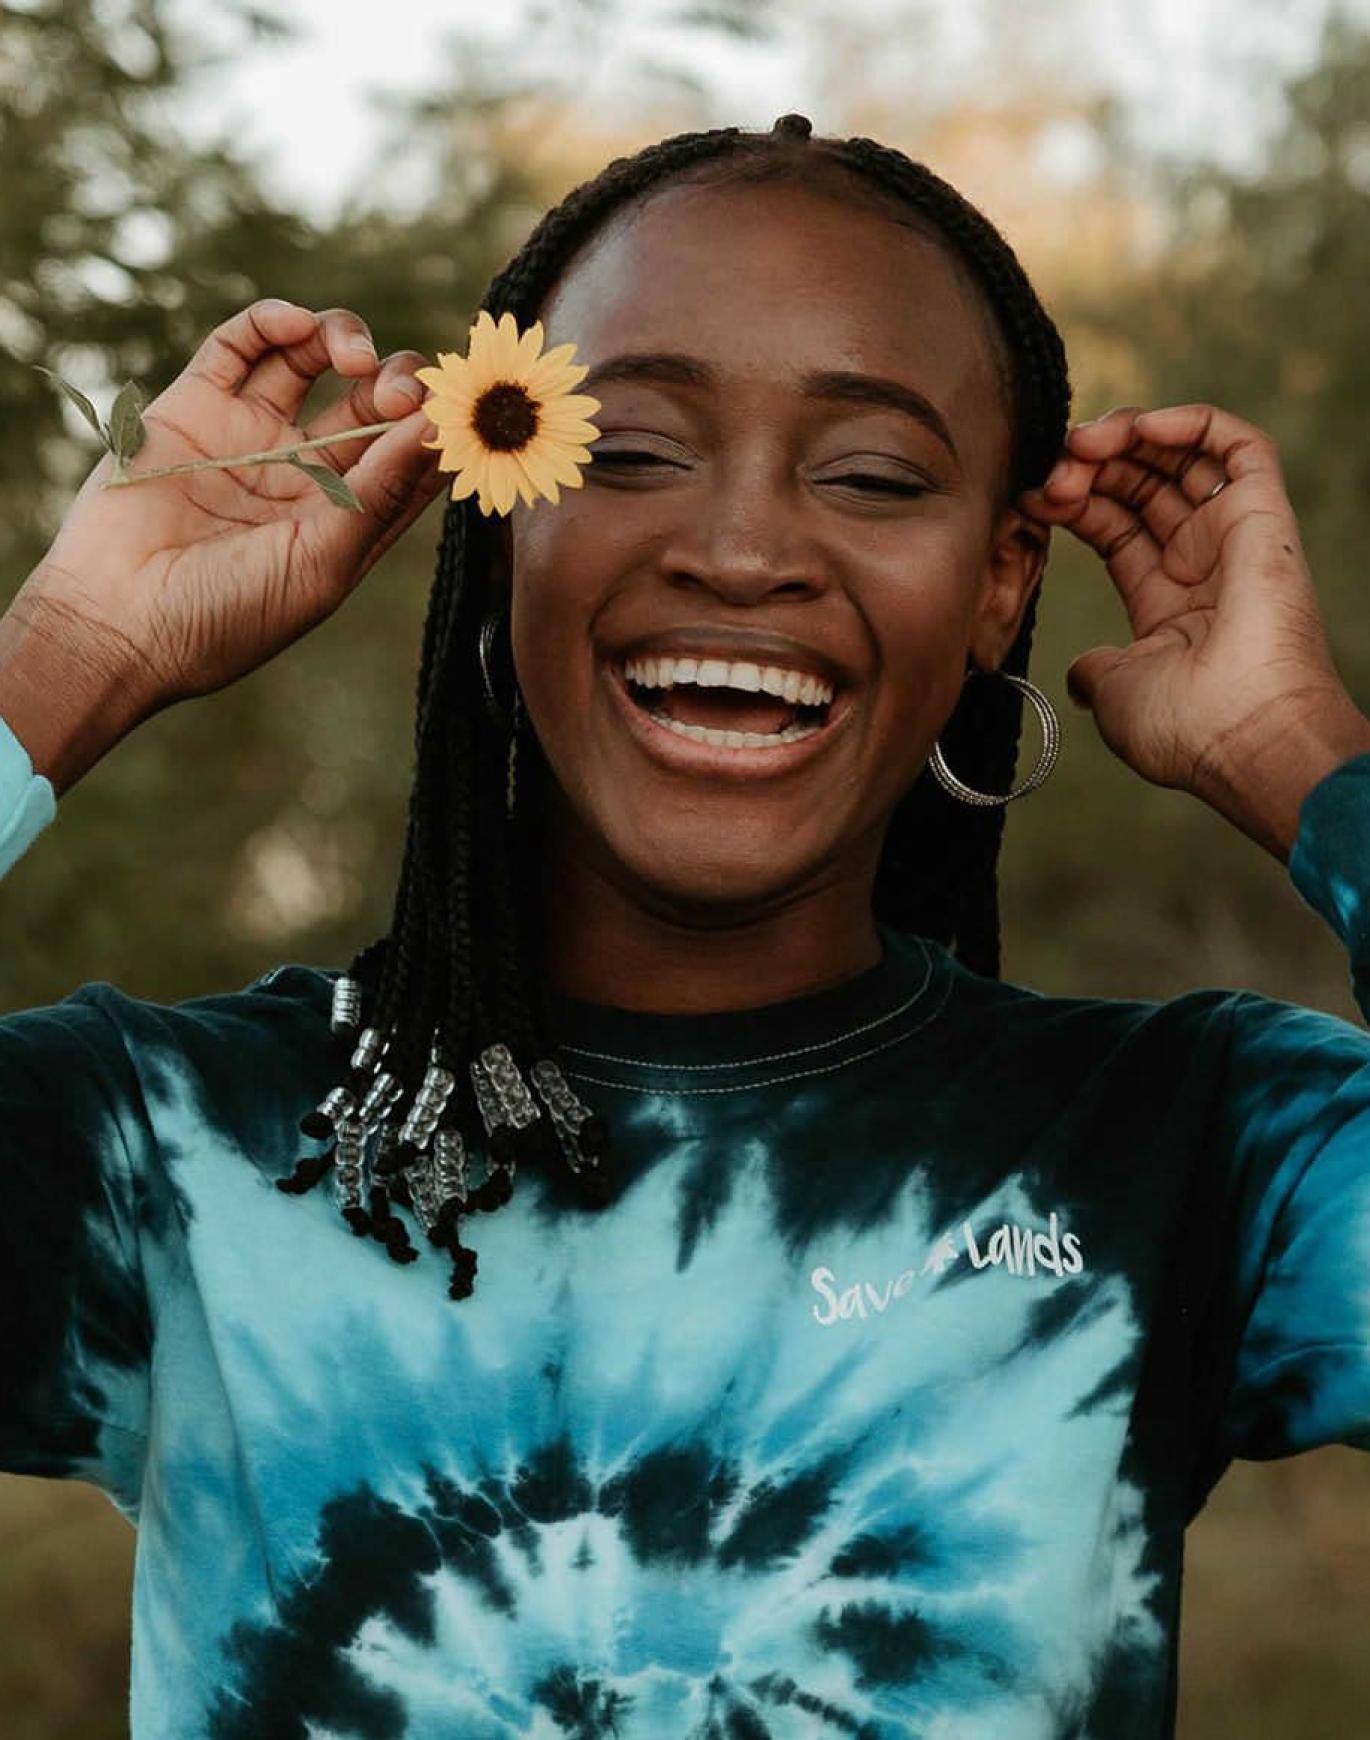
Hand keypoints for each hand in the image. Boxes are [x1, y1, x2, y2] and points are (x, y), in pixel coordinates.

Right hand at [17, 298, 445, 710]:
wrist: (118, 621)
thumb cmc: (229, 614)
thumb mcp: (322, 560)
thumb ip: (380, 493)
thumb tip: (436, 430)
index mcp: (346, 520)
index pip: (410, 459)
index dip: (438, 427)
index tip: (459, 409)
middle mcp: (304, 474)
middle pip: (369, 404)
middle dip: (396, 382)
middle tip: (397, 391)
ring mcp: (250, 436)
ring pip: (312, 360)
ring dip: (344, 339)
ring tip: (353, 357)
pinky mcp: (195, 406)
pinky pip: (241, 346)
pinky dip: (273, 323)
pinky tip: (297, 328)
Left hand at [1018, 402, 1355, 810]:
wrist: (1244, 738)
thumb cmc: (1185, 729)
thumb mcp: (1115, 695)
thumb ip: (1095, 671)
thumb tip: (1081, 674)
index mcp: (1168, 603)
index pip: (1114, 527)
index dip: (1071, 503)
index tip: (1029, 499)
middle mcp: (1203, 565)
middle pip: (1142, 485)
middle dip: (1089, 467)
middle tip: (1051, 470)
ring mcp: (1234, 538)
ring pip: (1182, 457)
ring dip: (1126, 437)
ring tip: (1081, 444)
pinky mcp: (1265, 517)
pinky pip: (1239, 446)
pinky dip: (1191, 422)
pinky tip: (1140, 427)